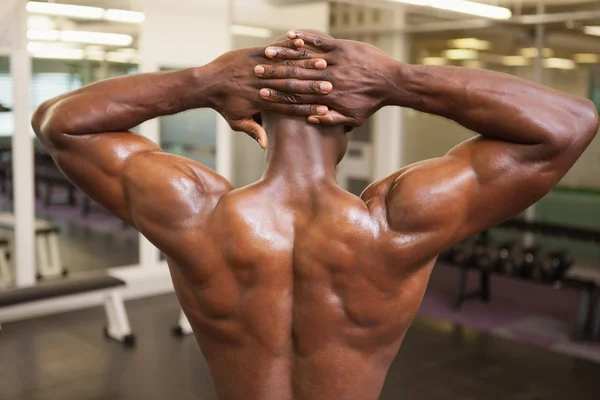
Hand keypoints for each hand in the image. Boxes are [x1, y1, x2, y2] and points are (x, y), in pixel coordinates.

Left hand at [204, 43, 331, 147]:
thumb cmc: (223, 105)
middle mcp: (262, 85)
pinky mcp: (253, 54)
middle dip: (312, 88)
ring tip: (323, 65)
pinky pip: (273, 50)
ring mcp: (258, 68)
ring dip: (305, 66)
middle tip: (331, 87)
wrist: (206, 83)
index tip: (325, 110)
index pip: (289, 108)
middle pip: (292, 88)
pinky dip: (287, 47)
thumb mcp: (237, 122)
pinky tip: (302, 44)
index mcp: (261, 103)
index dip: (307, 109)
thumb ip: (254, 131)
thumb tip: (266, 146)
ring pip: (286, 67)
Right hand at [255, 31, 401, 127]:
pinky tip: (291, 36)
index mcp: (328, 98)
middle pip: (296, 77)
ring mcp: (335, 62)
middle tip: (256, 72)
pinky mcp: (342, 48)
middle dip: (274, 74)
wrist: (393, 82)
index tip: (261, 94)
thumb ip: (332, 120)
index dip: (278, 95)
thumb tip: (311, 120)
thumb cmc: (372, 103)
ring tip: (266, 53)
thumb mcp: (353, 118)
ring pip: (304, 59)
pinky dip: (305, 39)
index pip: (298, 97)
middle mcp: (328, 79)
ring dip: (284, 55)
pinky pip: (319, 42)